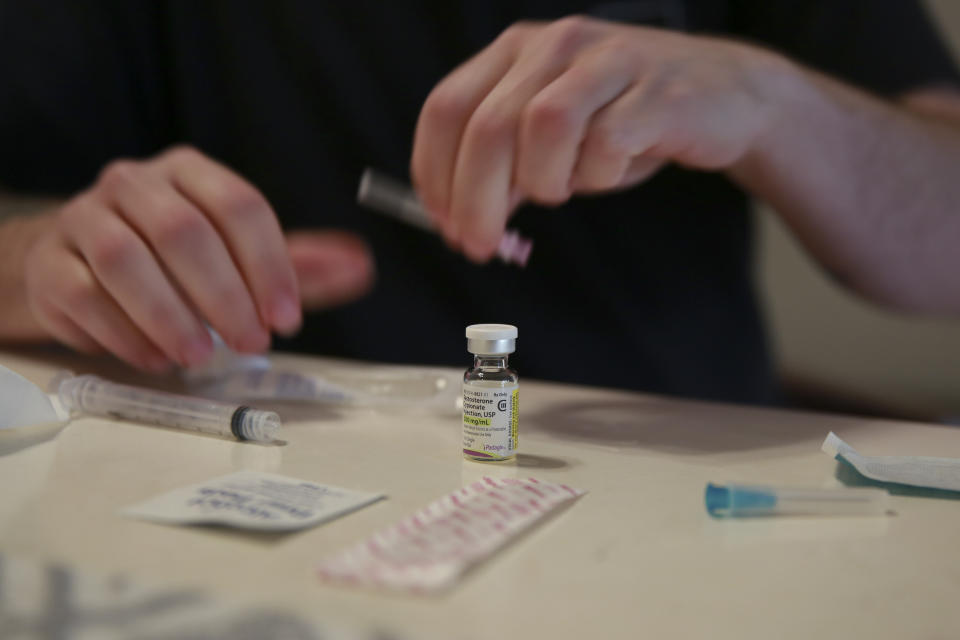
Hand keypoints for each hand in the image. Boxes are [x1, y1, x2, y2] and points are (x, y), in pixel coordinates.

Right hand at [24, 146, 373, 371]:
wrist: (78, 262)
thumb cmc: (171, 258)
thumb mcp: (237, 254)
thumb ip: (296, 263)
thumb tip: (360, 265)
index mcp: (188, 172)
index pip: (238, 205)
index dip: (269, 264)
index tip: (287, 317)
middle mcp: (132, 185)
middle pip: (182, 231)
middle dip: (225, 295)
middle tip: (251, 341)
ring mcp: (83, 220)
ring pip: (126, 260)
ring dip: (171, 315)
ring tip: (201, 356)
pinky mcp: (50, 265)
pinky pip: (84, 295)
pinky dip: (125, 333)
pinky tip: (157, 357)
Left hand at [411, 16, 788, 260]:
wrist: (723, 97)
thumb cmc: (626, 121)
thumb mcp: (551, 142)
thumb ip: (502, 170)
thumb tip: (461, 220)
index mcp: (516, 52)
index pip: (447, 107)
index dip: (434, 173)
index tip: (442, 222)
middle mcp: (556, 45)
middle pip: (488, 125)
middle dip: (474, 199)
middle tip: (479, 244)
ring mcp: (608, 60)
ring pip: (543, 125)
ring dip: (543, 180)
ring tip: (562, 190)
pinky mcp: (657, 90)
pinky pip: (607, 144)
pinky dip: (599, 176)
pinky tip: (610, 172)